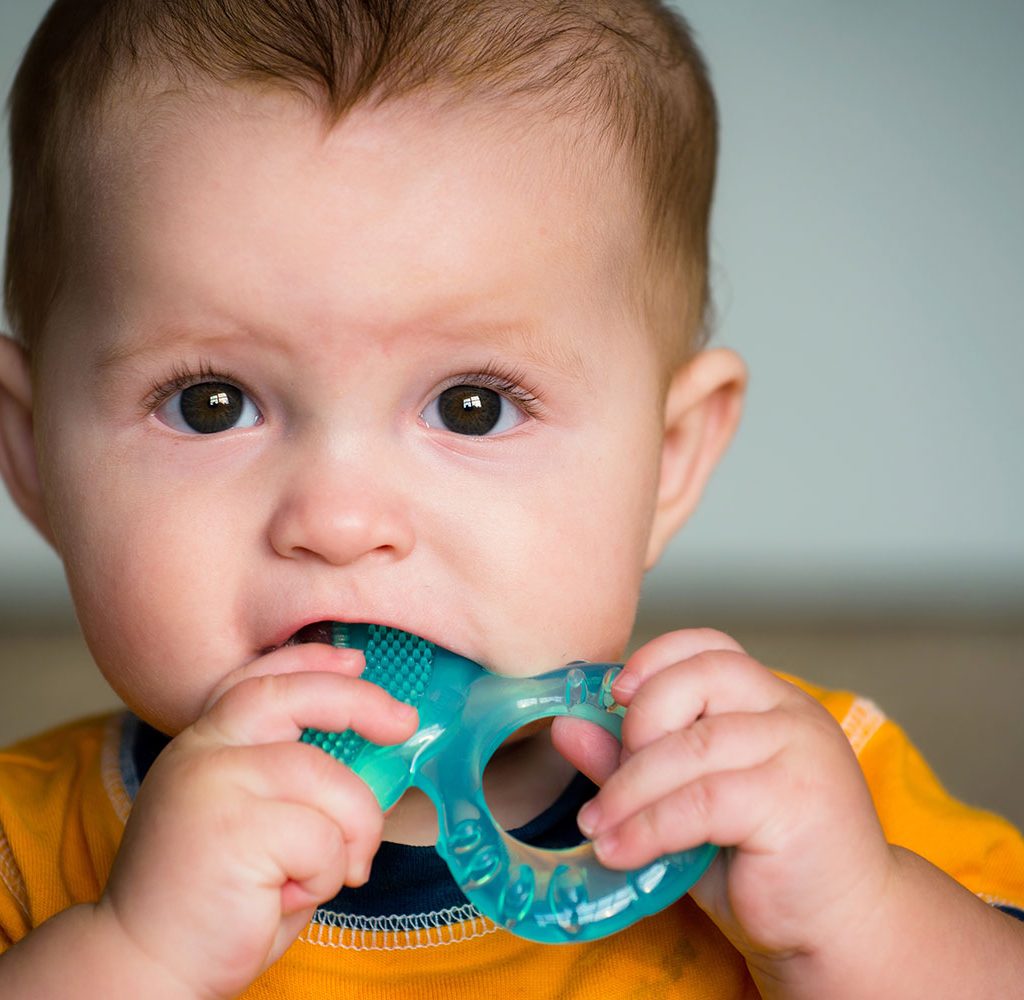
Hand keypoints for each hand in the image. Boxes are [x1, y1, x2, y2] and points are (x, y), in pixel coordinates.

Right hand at [96, 643, 417, 998]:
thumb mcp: (252, 821)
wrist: (144, 968)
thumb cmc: (216, 900)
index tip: (355, 661)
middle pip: (293, 696)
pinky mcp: (233, 829)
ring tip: (327, 873)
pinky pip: (323, 837)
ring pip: (329, 779)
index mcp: (204, 745)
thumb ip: (290, 782)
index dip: (310, 661)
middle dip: (359, 702)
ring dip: (351, 831)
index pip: (259, 679)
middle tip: (403, 723)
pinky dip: (327, 873)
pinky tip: (288, 897)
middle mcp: (202, 752)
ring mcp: (213, 785)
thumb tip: (368, 751)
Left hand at [552, 629, 896, 971]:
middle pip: (700, 678)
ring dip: (629, 788)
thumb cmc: (762, 862)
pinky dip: (649, 826)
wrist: (841, 931)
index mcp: (770, 700)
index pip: (711, 646)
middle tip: (610, 783)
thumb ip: (633, 760)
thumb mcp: (686, 802)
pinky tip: (620, 850)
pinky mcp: (795, 801)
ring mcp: (800, 752)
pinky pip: (702, 801)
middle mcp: (791, 713)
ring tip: (597, 826)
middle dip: (638, 724)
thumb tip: (567, 726)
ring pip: (692, 746)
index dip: (656, 658)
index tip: (613, 695)